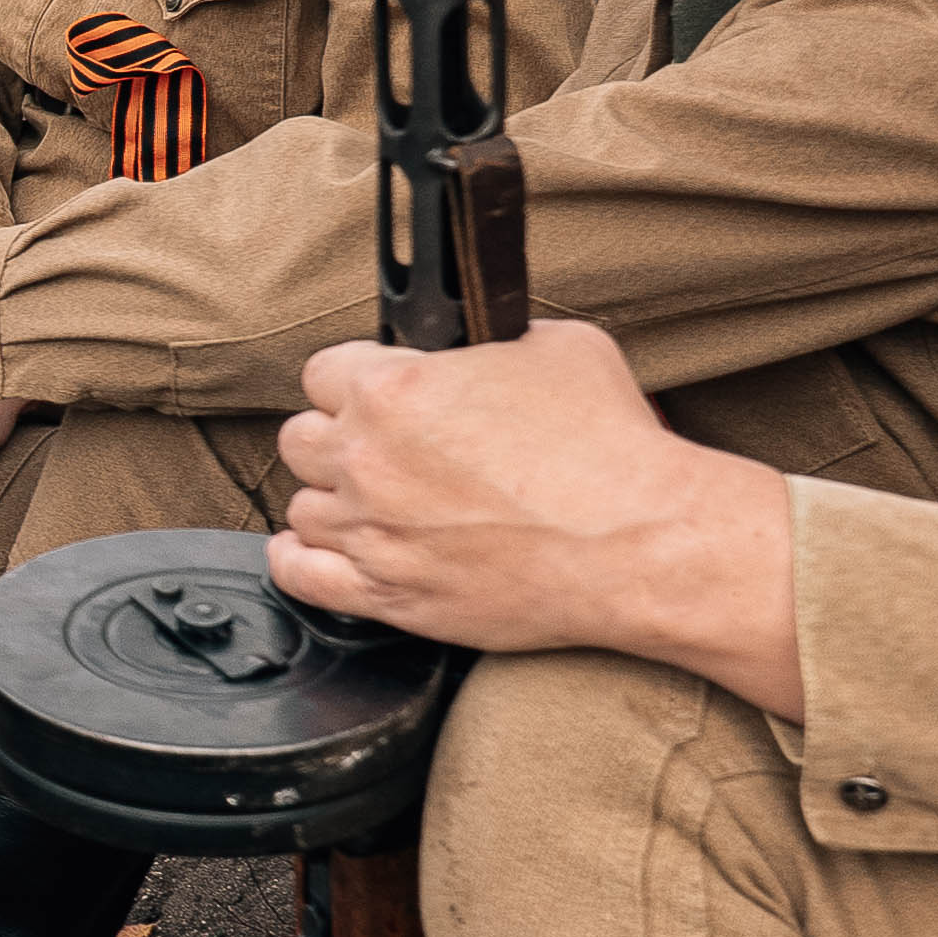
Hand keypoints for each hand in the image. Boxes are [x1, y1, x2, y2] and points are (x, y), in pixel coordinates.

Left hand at [267, 321, 805, 716]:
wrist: (637, 543)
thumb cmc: (607, 446)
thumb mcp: (555, 347)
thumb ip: (490, 341)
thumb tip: (478, 345)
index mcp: (393, 390)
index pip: (322, 371)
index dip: (356, 378)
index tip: (381, 391)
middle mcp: (368, 460)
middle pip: (300, 439)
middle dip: (339, 437)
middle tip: (384, 448)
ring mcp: (371, 532)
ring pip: (303, 507)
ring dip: (334, 501)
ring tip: (377, 503)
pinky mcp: (387, 595)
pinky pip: (300, 577)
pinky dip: (302, 562)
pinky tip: (324, 552)